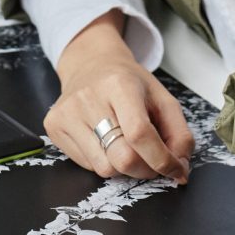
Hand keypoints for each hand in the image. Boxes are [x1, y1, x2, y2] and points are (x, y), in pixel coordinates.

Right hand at [45, 14, 192, 183]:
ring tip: (127, 146)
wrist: (90, 64)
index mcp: (119, 84)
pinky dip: (104, 161)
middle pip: (122, 157)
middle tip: (153, 163)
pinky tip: (105, 141)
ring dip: (124, 168)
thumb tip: (180, 170)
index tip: (175, 169)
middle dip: (146, 170)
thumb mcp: (161, 97)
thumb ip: (179, 133)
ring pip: (104, 168)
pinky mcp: (54, 126)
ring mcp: (67, 112)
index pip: (140, 133)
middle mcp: (88, 97)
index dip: (162, 159)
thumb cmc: (129, 83)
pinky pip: (87, 165)